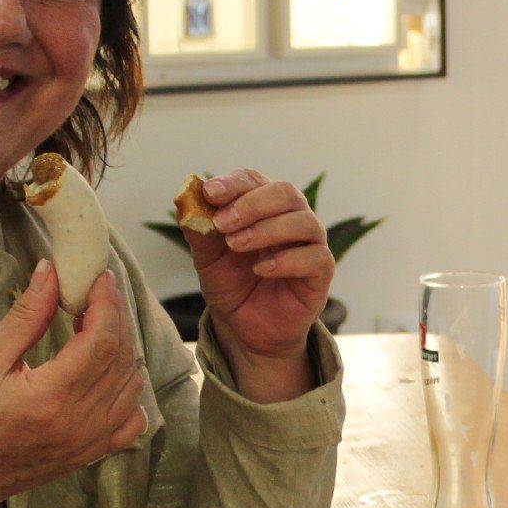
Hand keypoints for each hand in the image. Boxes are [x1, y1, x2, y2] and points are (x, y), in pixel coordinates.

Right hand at [0, 261, 148, 507]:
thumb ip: (26, 315)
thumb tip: (52, 271)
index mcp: (51, 397)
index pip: (101, 340)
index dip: (107, 303)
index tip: (99, 279)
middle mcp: (79, 423)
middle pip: (121, 358)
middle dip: (115, 319)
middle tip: (95, 296)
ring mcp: (91, 442)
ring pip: (132, 385)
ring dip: (122, 350)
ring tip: (95, 328)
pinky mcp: (93, 453)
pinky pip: (133, 420)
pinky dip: (129, 391)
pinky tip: (107, 373)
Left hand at [188, 169, 332, 371]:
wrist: (245, 327)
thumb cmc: (232, 285)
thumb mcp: (207, 259)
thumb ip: (199, 232)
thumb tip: (186, 204)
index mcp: (263, 206)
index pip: (254, 180)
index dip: (234, 183)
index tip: (210, 192)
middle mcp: (291, 218)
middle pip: (285, 193)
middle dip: (252, 204)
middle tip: (223, 223)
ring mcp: (310, 244)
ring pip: (304, 222)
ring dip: (267, 229)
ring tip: (236, 245)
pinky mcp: (320, 273)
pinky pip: (316, 257)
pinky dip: (287, 260)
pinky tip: (260, 269)